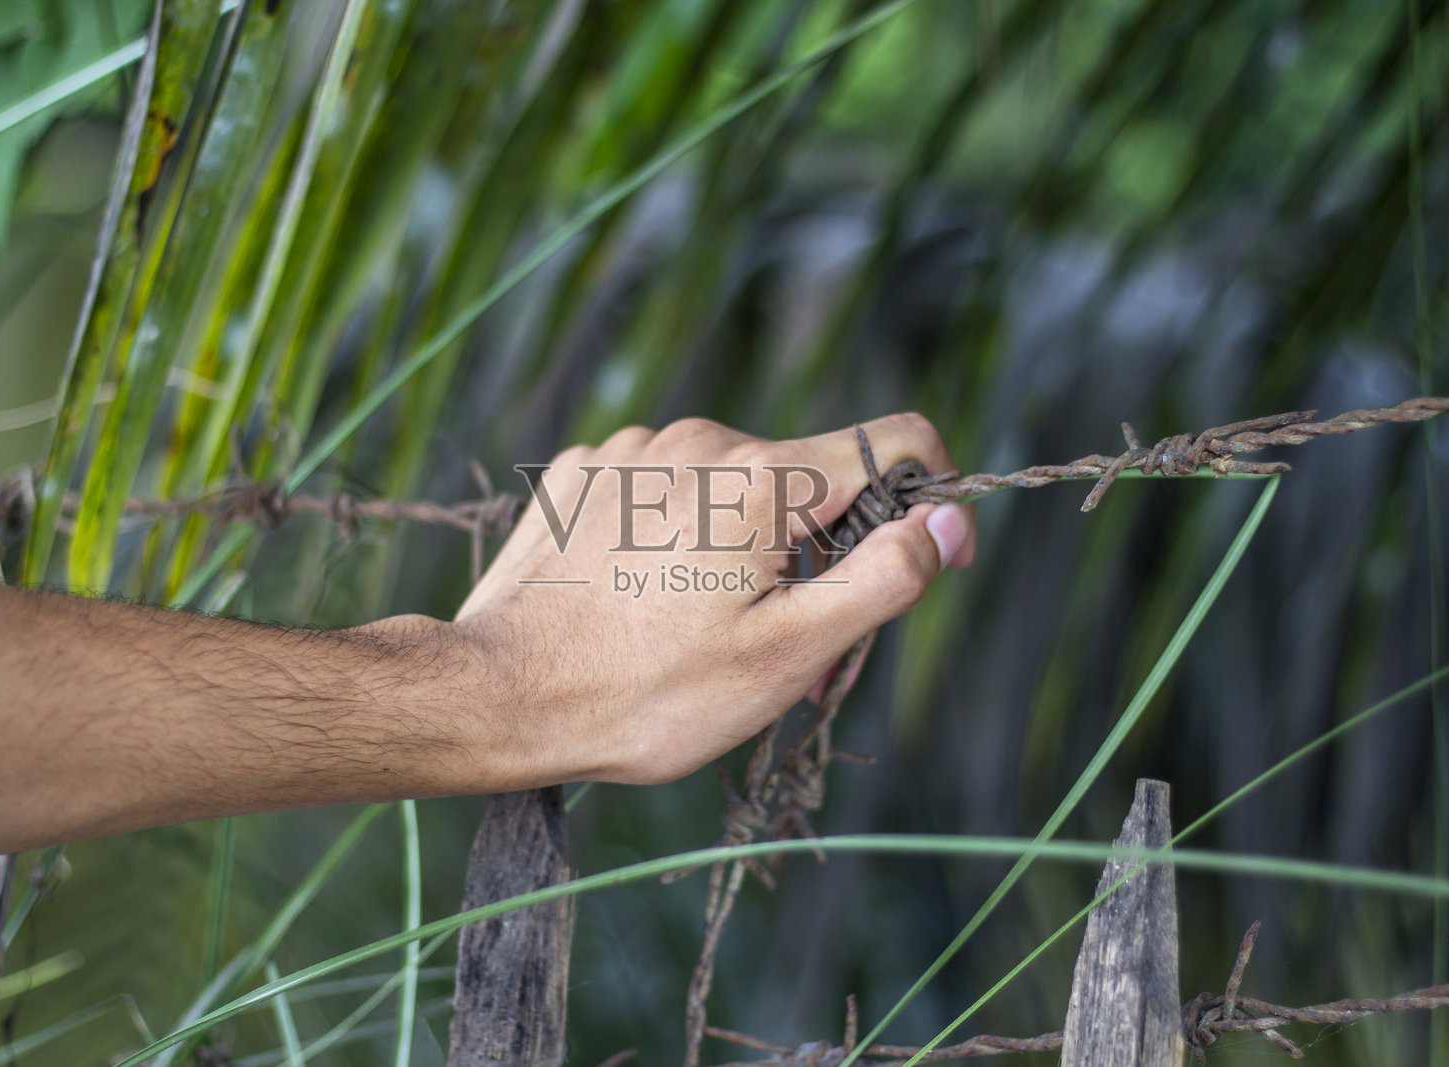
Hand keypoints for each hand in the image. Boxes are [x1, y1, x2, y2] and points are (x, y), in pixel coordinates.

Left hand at [399, 413, 974, 788]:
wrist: (497, 697)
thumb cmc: (648, 694)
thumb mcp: (788, 653)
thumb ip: (885, 577)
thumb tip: (951, 520)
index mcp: (762, 477)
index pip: (896, 442)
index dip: (931, 498)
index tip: (922, 563)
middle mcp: (701, 440)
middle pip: (811, 479)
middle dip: (823, 553)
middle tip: (788, 645)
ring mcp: (633, 449)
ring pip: (736, 486)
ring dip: (750, 548)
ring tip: (704, 632)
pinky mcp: (585, 470)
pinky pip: (667, 488)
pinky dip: (680, 536)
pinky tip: (644, 599)